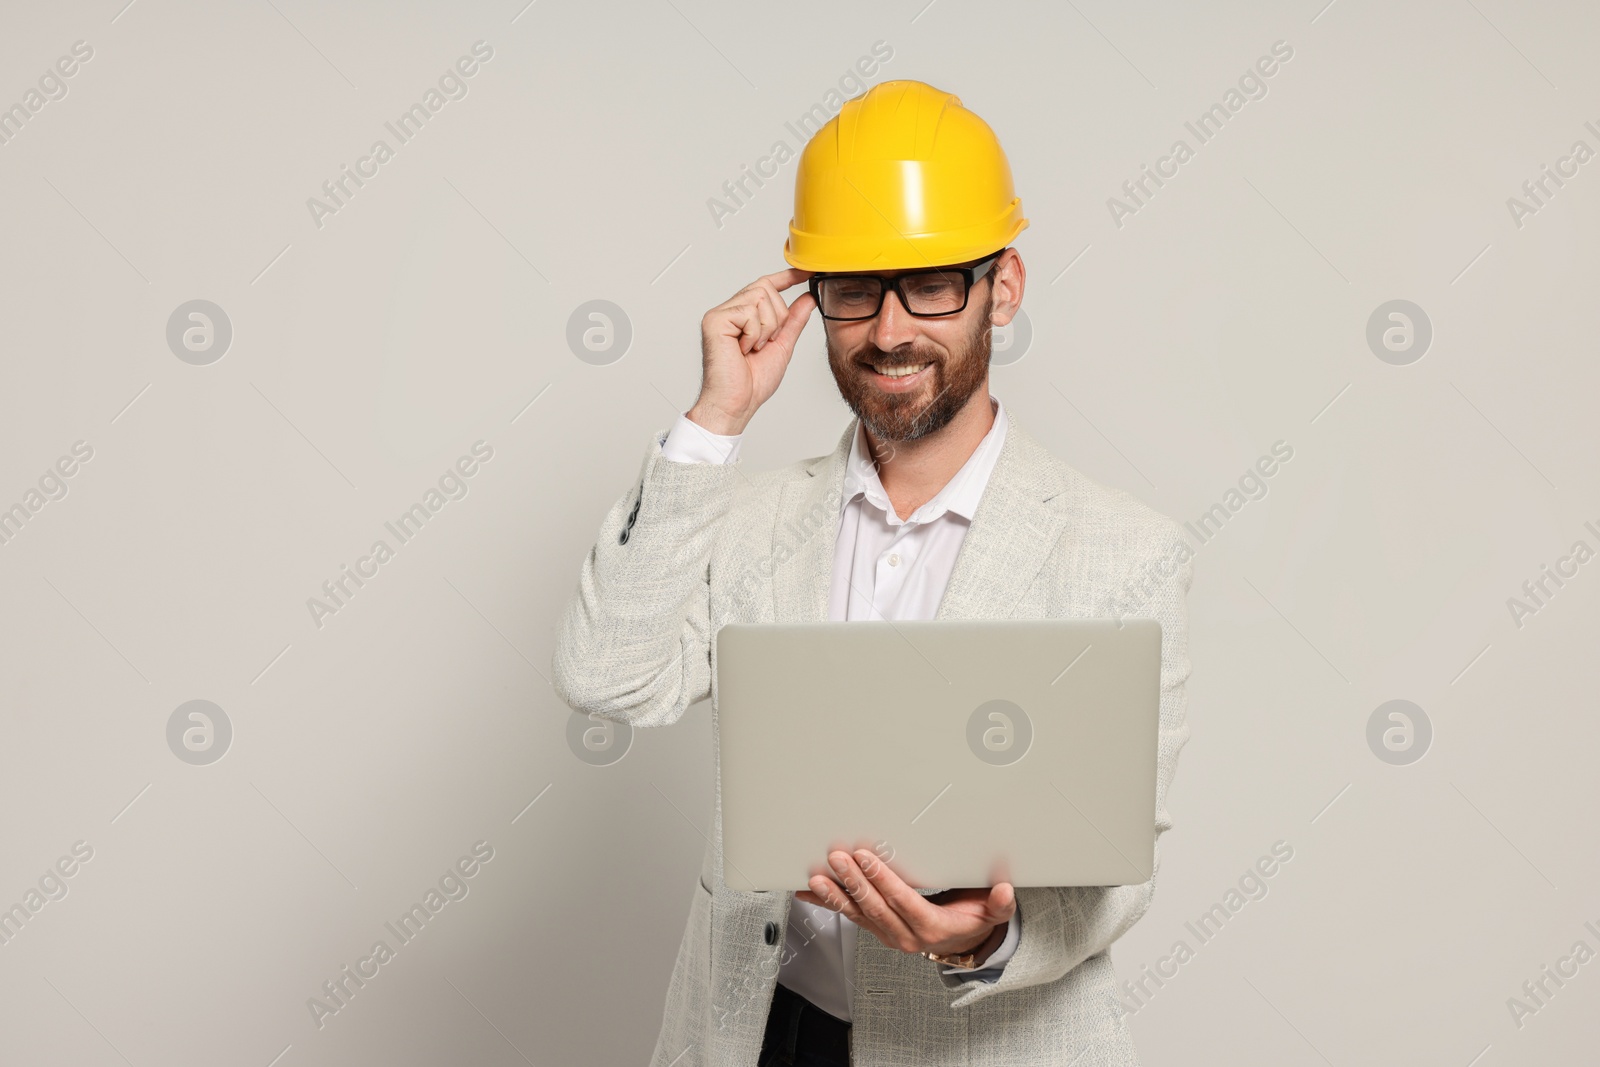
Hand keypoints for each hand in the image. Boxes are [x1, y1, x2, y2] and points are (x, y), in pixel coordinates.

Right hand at [689, 268, 815, 435]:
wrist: (736, 404)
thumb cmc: (751, 384)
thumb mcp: (782, 346)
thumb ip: (793, 321)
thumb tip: (808, 298)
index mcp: (743, 316)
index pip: (765, 286)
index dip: (786, 277)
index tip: (805, 271)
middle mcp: (730, 311)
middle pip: (765, 289)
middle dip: (777, 317)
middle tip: (765, 343)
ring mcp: (720, 314)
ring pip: (759, 297)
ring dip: (766, 327)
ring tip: (752, 348)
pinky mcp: (715, 320)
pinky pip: (748, 312)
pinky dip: (754, 333)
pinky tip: (743, 349)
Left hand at [796, 847, 1015, 963]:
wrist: (962, 944)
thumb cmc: (972, 921)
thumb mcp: (992, 913)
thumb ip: (999, 904)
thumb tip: (1004, 891)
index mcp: (931, 926)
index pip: (902, 900)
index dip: (882, 879)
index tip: (866, 858)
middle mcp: (905, 934)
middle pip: (875, 905)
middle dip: (854, 880)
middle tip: (837, 857)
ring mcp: (888, 934)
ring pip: (859, 913)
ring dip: (837, 894)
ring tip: (819, 877)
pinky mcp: (877, 930)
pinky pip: (851, 917)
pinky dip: (830, 904)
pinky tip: (811, 892)